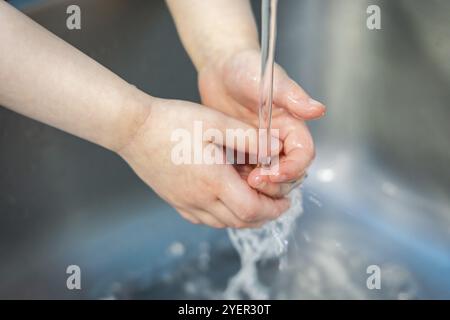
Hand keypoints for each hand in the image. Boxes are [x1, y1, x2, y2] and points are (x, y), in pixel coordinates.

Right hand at [118, 96, 289, 228]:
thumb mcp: (215, 123)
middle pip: (240, 222)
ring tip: (255, 201)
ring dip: (244, 217)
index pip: (252, 210)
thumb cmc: (172, 121)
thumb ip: (249, 137)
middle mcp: (199, 199)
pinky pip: (204, 219)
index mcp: (213, 181)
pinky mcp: (173, 200)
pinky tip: (226, 201)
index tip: (285, 202)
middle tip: (276, 203)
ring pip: (222, 223)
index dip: (273, 209)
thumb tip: (276, 148)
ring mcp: (184, 202)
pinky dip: (223, 215)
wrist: (132, 128)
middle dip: (264, 215)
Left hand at [198, 49, 325, 196]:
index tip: (272, 174)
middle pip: (289, 174)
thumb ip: (293, 97)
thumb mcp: (270, 81)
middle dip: (275, 183)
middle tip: (252, 181)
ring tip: (240, 184)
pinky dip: (241, 182)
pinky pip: (247, 175)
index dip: (291, 169)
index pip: (302, 156)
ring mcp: (261, 149)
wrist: (220, 69)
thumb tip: (318, 110)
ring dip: (259, 187)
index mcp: (292, 127)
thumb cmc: (247, 68)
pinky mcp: (243, 153)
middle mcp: (279, 141)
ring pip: (269, 179)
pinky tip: (227, 179)